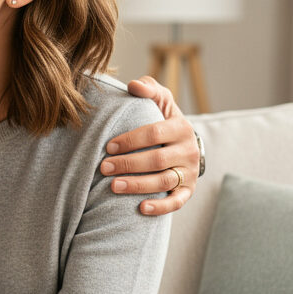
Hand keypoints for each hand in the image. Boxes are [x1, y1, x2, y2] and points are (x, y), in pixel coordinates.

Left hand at [101, 76, 199, 215]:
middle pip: (157, 160)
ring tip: (113, 186)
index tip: (108, 146)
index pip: (154, 133)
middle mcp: (188, 150)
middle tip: (103, 167)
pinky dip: (160, 206)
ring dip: (138, 185)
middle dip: (128, 164)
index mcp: (181, 127)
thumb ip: (149, 90)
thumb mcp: (160, 102)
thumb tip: (133, 85)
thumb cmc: (164, 122)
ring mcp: (189, 172)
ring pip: (164, 182)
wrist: (183, 145)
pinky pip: (176, 202)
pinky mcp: (188, 190)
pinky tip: (140, 208)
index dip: (130, 140)